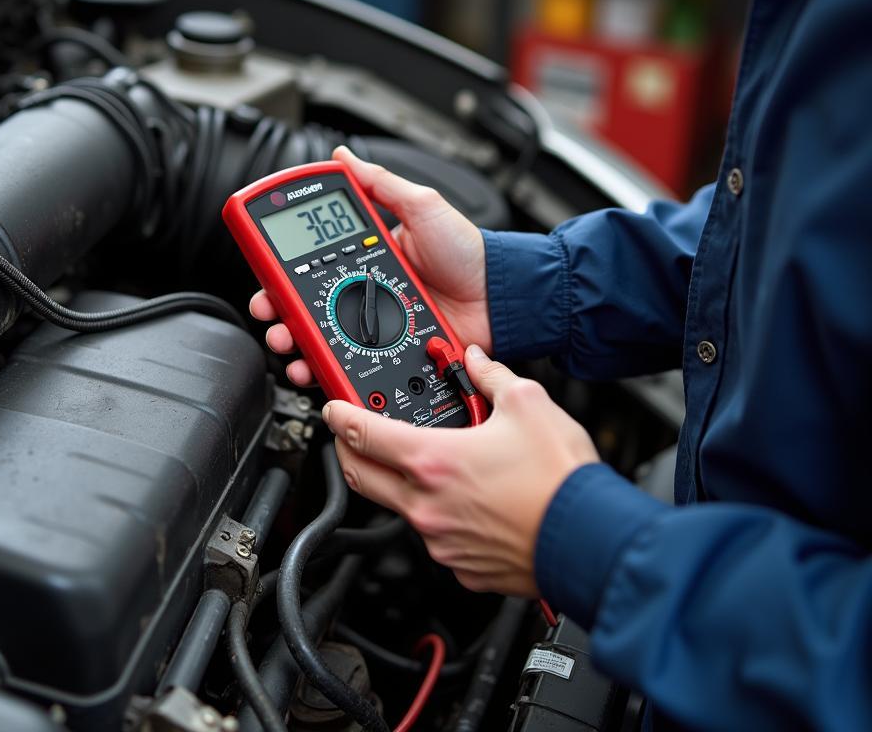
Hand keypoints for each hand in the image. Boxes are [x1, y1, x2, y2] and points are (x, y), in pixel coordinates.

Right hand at [250, 145, 490, 385]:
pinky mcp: (386, 352)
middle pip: (304, 301)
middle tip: (267, 309)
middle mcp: (363, 289)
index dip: (281, 264)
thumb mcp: (422, 206)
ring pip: (318, 335)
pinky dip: (324, 367)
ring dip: (292, 340)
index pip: (310, 258)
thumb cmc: (468, 252)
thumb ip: (381, 184)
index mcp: (365, 253)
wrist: (499, 298)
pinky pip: (347, 362)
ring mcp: (373, 323)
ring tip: (286, 341)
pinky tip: (312, 366)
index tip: (264, 268)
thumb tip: (342, 156)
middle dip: (276, 307)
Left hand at [324, 345, 599, 597]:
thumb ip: (492, 376)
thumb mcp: (527, 404)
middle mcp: (426, 505)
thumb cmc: (561, 480)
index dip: (339, 416)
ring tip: (428, 463)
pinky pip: (435, 536)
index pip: (362, 435)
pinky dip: (438, 514)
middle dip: (348, 452)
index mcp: (432, 460)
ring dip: (401, 483)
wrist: (593, 539)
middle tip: (352, 437)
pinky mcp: (460, 566)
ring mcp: (441, 541)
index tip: (332, 409)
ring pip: (400, 507)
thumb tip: (478, 359)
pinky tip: (464, 499)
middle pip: (361, 477)